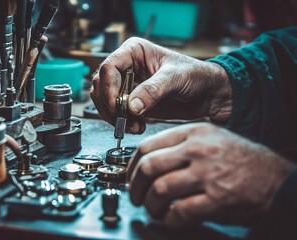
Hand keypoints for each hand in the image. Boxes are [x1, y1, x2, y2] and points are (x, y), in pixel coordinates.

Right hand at [90, 37, 231, 133]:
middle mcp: (127, 68)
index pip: (109, 67)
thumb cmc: (196, 75)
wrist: (208, 95)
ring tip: (133, 125)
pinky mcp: (133, 103)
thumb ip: (153, 90)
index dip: (108, 88)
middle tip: (124, 118)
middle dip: (109, 105)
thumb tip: (131, 105)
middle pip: (102, 85)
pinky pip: (117, 113)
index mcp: (134, 52)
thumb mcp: (176, 77)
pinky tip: (137, 127)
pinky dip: (122, 123)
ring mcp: (129, 86)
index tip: (117, 106)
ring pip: (105, 101)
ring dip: (114, 116)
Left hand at [128, 122, 292, 226]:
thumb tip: (148, 161)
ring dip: (151, 204)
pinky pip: (180, 211)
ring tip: (154, 209)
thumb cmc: (241, 161)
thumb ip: (180, 145)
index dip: (132, 165)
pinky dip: (169, 218)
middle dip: (135, 186)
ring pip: (160, 189)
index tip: (131, 176)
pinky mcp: (217, 198)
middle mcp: (199, 150)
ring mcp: (208, 173)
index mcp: (194, 133)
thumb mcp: (211, 140)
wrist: (276, 179)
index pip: (148, 146)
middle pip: (149, 166)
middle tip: (136, 196)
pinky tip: (170, 218)